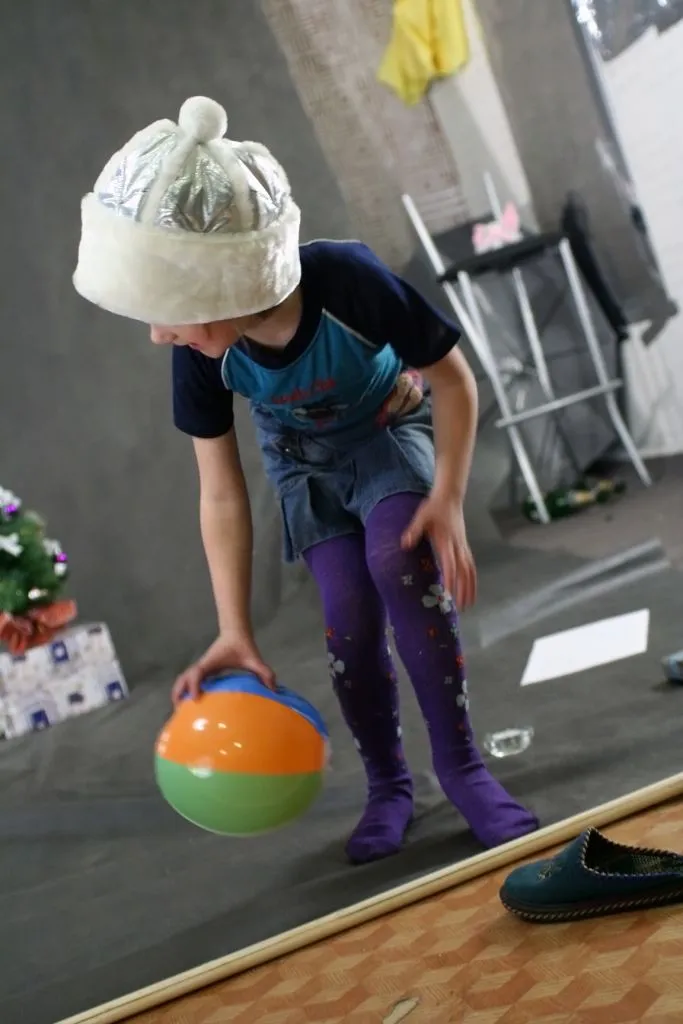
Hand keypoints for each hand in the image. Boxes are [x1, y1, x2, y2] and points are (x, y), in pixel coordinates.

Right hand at [171, 630, 275, 704]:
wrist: (236, 632)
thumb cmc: (243, 645)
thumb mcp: (254, 659)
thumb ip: (264, 671)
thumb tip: (273, 688)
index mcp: (212, 661)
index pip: (197, 672)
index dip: (194, 684)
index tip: (195, 698)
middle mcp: (204, 664)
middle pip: (183, 677)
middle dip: (179, 691)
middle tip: (179, 708)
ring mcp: (203, 667)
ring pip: (184, 678)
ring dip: (179, 691)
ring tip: (180, 709)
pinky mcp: (205, 669)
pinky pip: (191, 680)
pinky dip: (187, 689)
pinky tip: (191, 703)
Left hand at [401, 492, 476, 609]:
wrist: (450, 497)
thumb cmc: (434, 507)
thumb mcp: (421, 517)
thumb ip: (413, 531)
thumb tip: (404, 544)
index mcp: (447, 541)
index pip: (450, 563)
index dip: (450, 578)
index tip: (448, 593)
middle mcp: (458, 546)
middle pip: (464, 571)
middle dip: (463, 589)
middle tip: (461, 607)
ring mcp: (463, 546)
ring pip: (470, 569)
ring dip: (470, 587)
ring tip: (469, 604)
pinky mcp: (464, 545)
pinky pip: (471, 565)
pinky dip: (472, 578)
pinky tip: (470, 587)